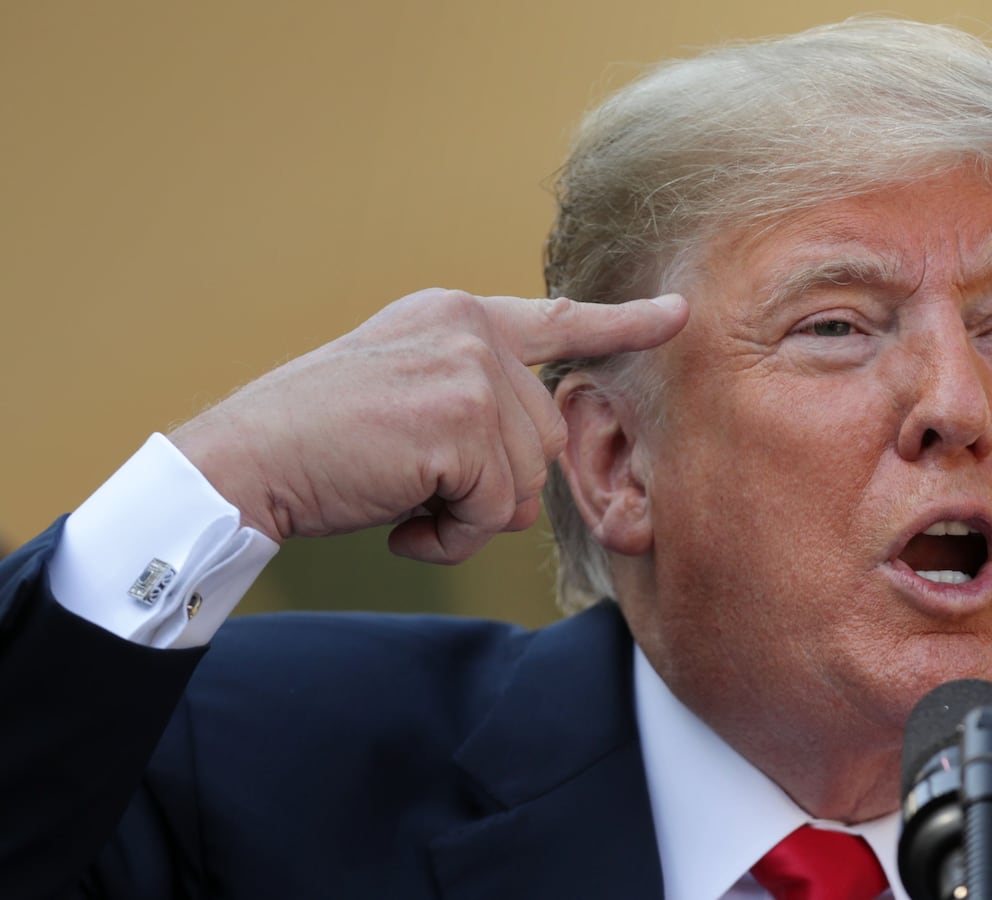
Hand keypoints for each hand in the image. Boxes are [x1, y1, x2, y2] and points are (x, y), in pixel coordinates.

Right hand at [170, 288, 687, 563]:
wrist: (243, 464)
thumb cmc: (317, 445)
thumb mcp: (403, 391)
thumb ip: (470, 393)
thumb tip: (534, 445)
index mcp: (457, 316)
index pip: (557, 320)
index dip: (623, 324)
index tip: (680, 315)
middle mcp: (471, 330)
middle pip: (545, 439)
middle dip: (491, 488)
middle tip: (417, 489)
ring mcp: (470, 371)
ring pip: (525, 483)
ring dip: (468, 517)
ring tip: (401, 499)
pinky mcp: (462, 420)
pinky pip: (495, 511)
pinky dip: (451, 538)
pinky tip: (398, 521)